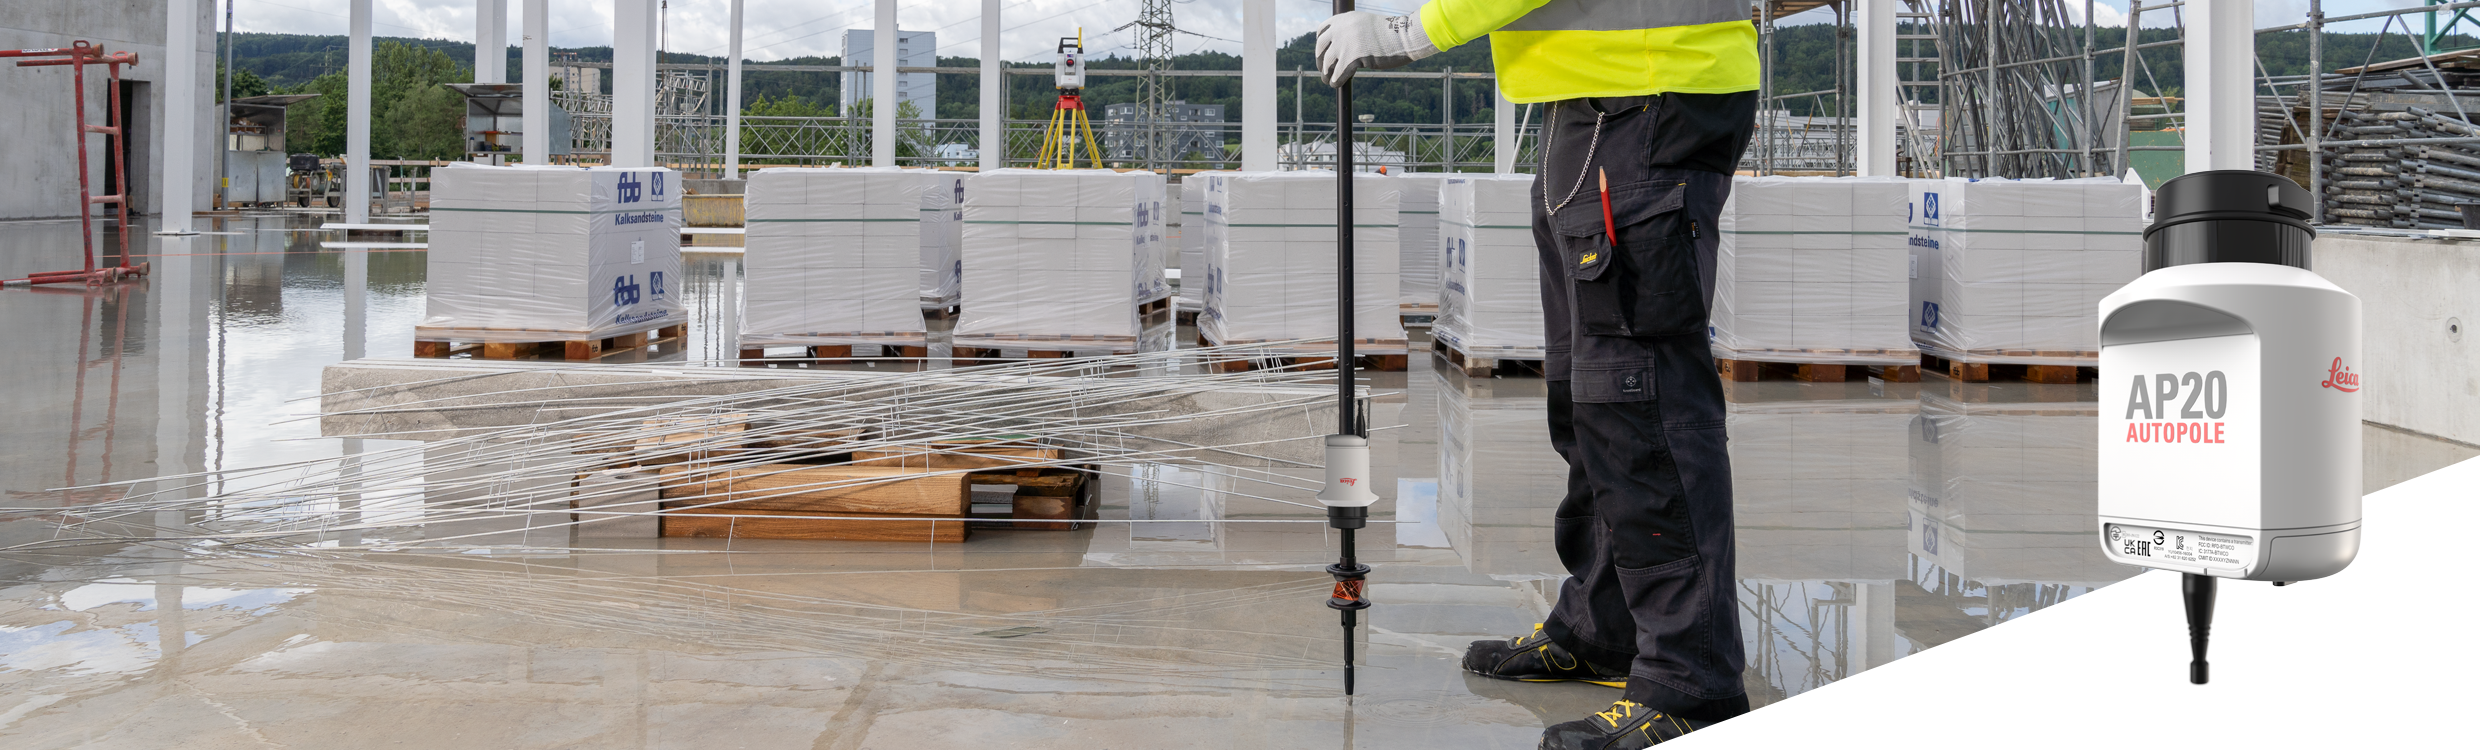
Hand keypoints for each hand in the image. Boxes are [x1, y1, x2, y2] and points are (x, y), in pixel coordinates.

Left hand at [1315, 11, 1438, 86]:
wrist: (1404, 36)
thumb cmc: (1390, 33)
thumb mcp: (1365, 24)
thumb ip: (1351, 30)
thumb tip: (1341, 46)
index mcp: (1344, 19)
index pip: (1322, 32)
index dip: (1320, 45)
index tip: (1322, 54)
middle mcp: (1341, 29)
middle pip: (1321, 48)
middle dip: (1320, 62)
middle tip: (1324, 70)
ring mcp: (1345, 43)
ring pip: (1327, 63)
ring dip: (1326, 74)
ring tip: (1328, 81)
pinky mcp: (1352, 58)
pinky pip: (1338, 73)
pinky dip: (1335, 81)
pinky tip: (1336, 84)